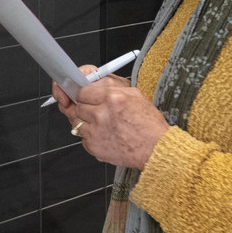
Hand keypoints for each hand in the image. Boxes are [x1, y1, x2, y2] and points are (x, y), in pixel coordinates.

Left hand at [55, 73, 169, 168]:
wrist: (155, 148)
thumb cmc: (148, 123)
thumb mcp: (133, 94)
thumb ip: (109, 87)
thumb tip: (90, 83)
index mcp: (111, 97)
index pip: (81, 91)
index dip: (84, 94)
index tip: (86, 96)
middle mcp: (101, 114)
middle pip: (77, 106)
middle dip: (85, 108)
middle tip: (97, 111)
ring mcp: (95, 131)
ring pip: (76, 122)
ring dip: (86, 122)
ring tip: (103, 124)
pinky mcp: (93, 146)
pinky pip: (82, 137)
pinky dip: (91, 136)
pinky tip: (105, 135)